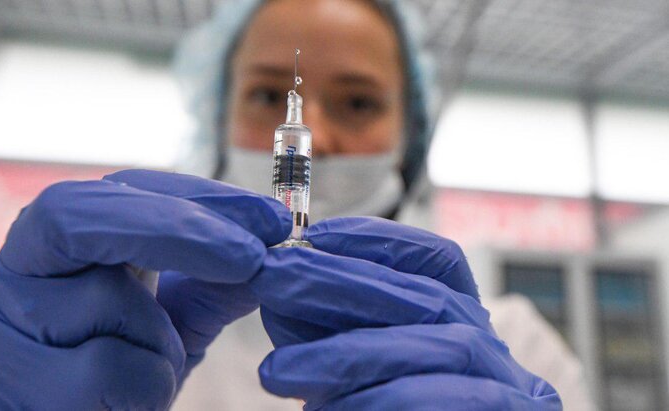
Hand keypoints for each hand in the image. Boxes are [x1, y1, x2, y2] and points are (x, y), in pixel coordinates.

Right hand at [0, 170, 290, 409]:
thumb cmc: (126, 371)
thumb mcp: (176, 316)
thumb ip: (216, 280)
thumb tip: (272, 244)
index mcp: (60, 237)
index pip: (123, 188)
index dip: (199, 198)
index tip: (269, 219)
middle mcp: (17, 265)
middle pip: (80, 216)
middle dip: (179, 232)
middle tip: (251, 257)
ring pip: (104, 299)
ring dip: (163, 338)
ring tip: (156, 364)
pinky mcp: (3, 381)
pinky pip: (106, 368)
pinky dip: (147, 385)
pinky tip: (129, 401)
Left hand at [250, 217, 560, 409]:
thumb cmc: (370, 410)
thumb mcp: (348, 372)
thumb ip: (325, 334)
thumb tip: (281, 294)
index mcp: (460, 328)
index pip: (438, 261)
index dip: (379, 240)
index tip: (317, 234)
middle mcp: (492, 350)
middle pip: (430, 297)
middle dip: (344, 283)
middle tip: (272, 278)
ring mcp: (510, 387)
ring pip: (442, 347)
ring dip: (352, 354)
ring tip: (277, 370)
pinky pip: (445, 399)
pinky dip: (379, 399)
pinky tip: (324, 408)